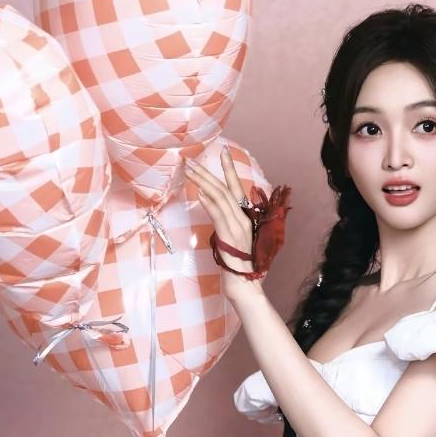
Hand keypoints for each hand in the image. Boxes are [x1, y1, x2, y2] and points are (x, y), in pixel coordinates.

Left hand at [184, 147, 264, 302]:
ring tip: (189, 171)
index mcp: (245, 217)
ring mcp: (238, 227)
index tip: (223, 152)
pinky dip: (209, 203)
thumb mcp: (234, 238)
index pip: (237, 188)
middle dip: (207, 173)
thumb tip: (211, 204)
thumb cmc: (239, 265)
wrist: (245, 284)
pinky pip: (219, 216)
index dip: (230, 169)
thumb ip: (226, 221)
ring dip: (204, 182)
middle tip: (191, 161)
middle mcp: (243, 219)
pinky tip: (199, 193)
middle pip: (225, 189)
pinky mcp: (230, 237)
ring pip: (221, 198)